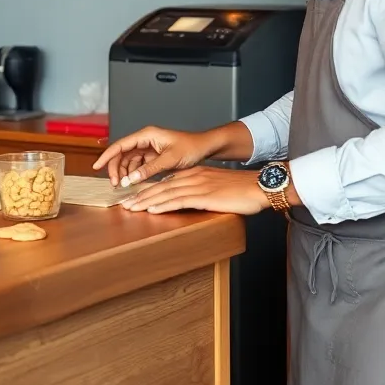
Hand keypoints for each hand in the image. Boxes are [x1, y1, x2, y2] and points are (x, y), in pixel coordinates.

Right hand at [93, 126, 217, 187]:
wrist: (205, 148)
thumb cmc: (191, 147)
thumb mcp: (170, 159)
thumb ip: (149, 169)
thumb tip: (130, 178)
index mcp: (147, 135)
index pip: (121, 145)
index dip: (107, 155)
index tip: (97, 166)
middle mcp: (145, 140)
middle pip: (122, 154)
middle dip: (116, 168)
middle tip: (115, 184)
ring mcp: (148, 149)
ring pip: (129, 161)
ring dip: (124, 173)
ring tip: (123, 186)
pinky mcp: (153, 157)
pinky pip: (138, 166)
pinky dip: (133, 174)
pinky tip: (132, 183)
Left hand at [120, 166, 267, 214]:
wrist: (260, 186)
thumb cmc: (243, 190)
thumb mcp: (218, 187)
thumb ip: (203, 192)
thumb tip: (193, 202)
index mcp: (196, 174)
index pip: (166, 181)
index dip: (149, 190)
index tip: (136, 197)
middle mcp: (193, 177)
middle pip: (161, 186)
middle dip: (141, 196)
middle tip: (125, 204)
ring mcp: (198, 185)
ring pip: (165, 193)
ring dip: (145, 201)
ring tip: (130, 208)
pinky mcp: (204, 196)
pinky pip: (178, 201)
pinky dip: (162, 205)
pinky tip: (151, 210)